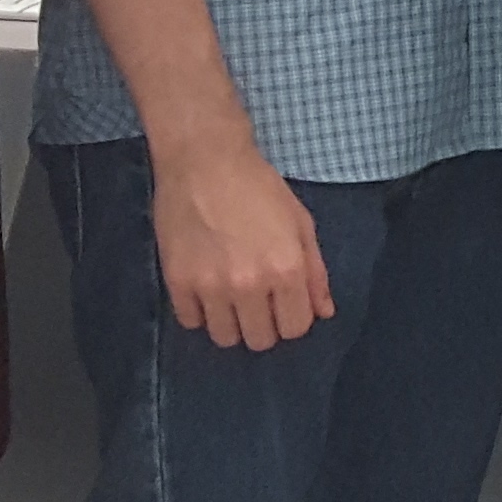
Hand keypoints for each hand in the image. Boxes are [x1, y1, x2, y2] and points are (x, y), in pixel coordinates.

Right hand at [151, 132, 336, 350]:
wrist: (204, 161)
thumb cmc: (258, 187)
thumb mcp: (300, 222)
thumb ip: (315, 271)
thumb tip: (324, 312)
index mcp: (286, 269)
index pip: (295, 328)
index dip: (293, 319)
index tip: (284, 305)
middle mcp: (249, 284)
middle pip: (259, 340)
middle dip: (264, 326)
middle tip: (257, 302)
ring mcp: (210, 286)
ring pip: (224, 338)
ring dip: (231, 323)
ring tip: (230, 298)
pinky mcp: (178, 281)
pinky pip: (191, 322)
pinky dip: (200, 312)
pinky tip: (205, 289)